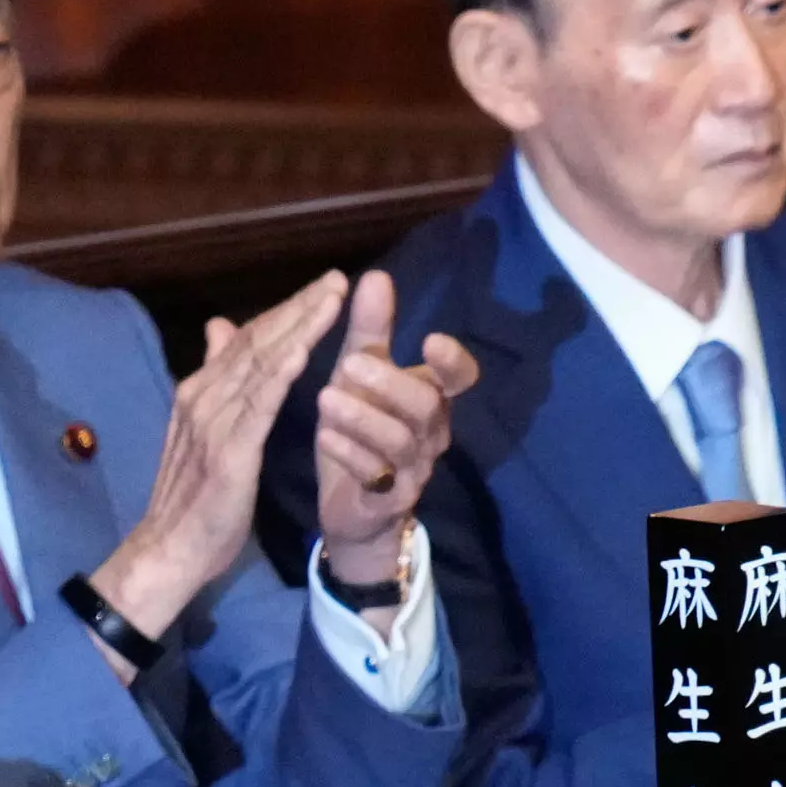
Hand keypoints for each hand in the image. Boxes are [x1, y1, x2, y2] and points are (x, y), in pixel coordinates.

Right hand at [89, 271, 353, 643]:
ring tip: (331, 300)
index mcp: (202, 391)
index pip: (249, 340)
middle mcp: (203, 396)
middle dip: (299, 308)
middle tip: (338, 279)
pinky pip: (256, 406)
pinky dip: (279, 375)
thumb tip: (220, 327)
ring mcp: (212, 421)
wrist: (171, 546)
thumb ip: (218, 380)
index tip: (326, 287)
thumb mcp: (209, 431)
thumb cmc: (197, 495)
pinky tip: (304, 353)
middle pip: (256, 341)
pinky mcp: (227, 451)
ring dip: (297, 328)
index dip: (287, 311)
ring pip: (259, 363)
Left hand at [306, 267, 480, 585]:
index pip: (460, 377)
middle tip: (350, 363)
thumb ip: (370, 331)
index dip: (452, 361)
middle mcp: (430, 434)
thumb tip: (375, 275)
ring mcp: (413, 469)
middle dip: (391, 382)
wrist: (354, 512)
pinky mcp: (390, 500)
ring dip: (363, 417)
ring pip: (401, 441)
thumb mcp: (359, 377)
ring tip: (325, 398)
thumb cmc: (359, 434)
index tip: (428, 339)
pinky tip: (325, 437)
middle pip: (427, 406)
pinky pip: (377, 477)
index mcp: (429, 399)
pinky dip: (351, 454)